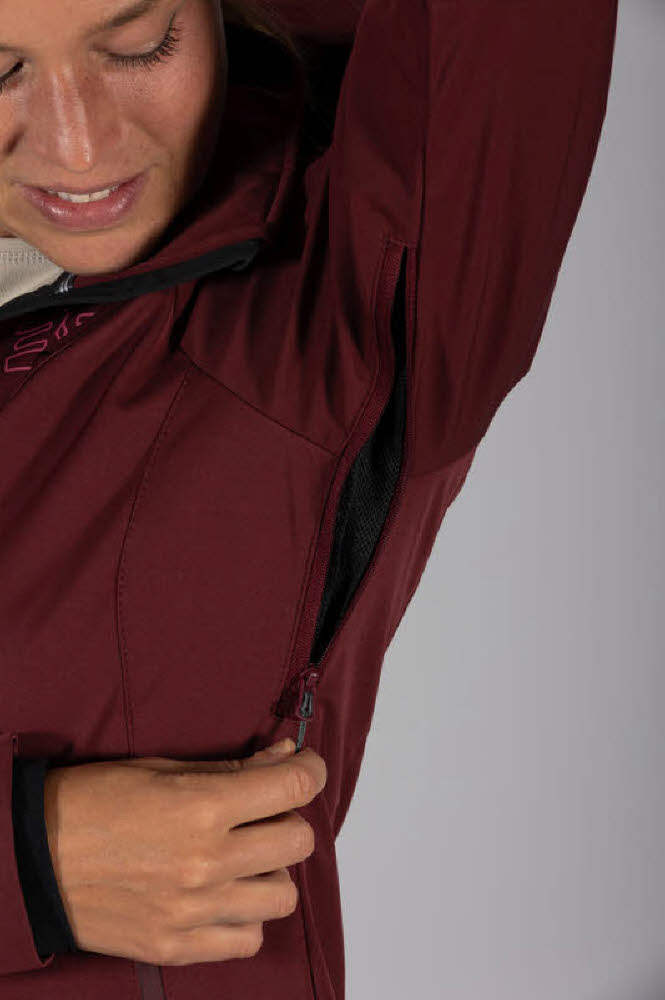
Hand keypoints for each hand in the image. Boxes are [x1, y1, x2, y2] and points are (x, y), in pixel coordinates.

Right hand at [43, 738, 325, 965]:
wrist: (33, 858)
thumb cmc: (95, 801)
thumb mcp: (164, 768)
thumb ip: (232, 768)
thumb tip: (285, 756)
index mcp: (202, 807)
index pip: (292, 787)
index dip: (310, 770)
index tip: (306, 766)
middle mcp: (206, 862)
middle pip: (298, 841)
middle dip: (289, 818)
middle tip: (266, 811)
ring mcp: (193, 911)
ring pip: (282, 894)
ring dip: (271, 870)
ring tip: (244, 857)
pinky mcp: (176, 946)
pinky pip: (248, 938)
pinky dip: (246, 916)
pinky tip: (224, 895)